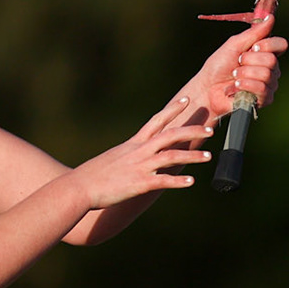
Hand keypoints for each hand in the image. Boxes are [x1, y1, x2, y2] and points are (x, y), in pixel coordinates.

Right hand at [65, 96, 214, 206]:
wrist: (77, 187)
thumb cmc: (93, 175)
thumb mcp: (114, 158)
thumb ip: (130, 155)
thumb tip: (139, 155)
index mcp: (133, 144)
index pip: (155, 121)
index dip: (172, 110)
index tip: (187, 100)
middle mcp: (138, 152)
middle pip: (169, 135)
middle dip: (191, 130)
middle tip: (211, 128)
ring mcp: (139, 167)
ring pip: (170, 156)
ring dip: (191, 156)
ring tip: (209, 156)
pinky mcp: (139, 183)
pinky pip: (162, 181)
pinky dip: (178, 181)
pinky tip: (192, 182)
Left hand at [185, 16, 286, 121]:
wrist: (207, 88)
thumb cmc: (218, 66)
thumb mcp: (234, 45)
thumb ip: (254, 33)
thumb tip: (270, 17)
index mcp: (265, 53)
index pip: (281, 45)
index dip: (268, 45)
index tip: (252, 47)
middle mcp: (271, 69)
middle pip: (272, 60)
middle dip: (249, 61)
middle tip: (237, 64)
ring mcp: (269, 84)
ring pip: (266, 75)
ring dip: (244, 74)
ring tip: (234, 77)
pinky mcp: (265, 99)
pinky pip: (262, 89)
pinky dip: (245, 86)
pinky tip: (235, 88)